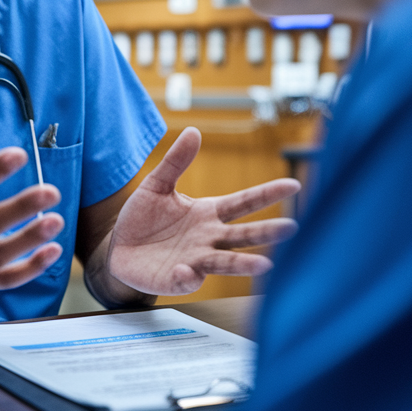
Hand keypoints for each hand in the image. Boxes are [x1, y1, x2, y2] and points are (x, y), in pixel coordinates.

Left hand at [108, 127, 299, 295]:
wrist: (118, 248)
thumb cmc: (143, 218)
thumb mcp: (157, 185)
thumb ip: (176, 162)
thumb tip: (194, 131)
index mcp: (208, 214)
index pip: (243, 202)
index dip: (267, 194)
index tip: (293, 185)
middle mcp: (209, 239)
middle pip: (243, 235)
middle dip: (266, 232)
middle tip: (292, 228)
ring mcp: (196, 261)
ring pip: (225, 262)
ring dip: (243, 264)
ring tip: (263, 265)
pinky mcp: (176, 279)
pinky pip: (187, 279)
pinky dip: (189, 276)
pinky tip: (186, 270)